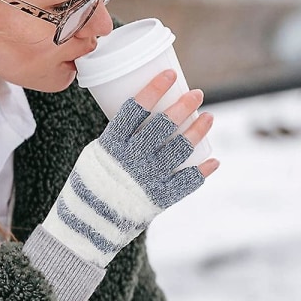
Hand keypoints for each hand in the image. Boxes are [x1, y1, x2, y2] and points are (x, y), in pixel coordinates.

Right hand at [40, 70, 218, 266]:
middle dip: (183, 106)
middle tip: (197, 94)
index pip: (134, 109)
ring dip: (197, 131)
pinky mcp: (158, 199)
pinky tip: (213, 160)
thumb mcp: (95, 154)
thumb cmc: (89, 184)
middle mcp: (131, 160)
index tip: (170, 74)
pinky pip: (186, 183)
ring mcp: (146, 180)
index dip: (154, 89)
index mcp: (111, 145)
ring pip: (179, 149)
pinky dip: (202, 172)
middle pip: (162, 126)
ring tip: (209, 117)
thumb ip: (118, 138)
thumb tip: (144, 119)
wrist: (86, 225)